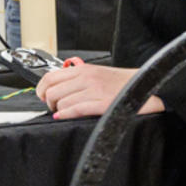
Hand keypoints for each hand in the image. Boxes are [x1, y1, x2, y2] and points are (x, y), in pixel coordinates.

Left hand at [36, 63, 161, 120]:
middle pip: (52, 91)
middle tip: (54, 108)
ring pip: (62, 102)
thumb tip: (55, 87)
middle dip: (49, 103)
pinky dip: (65, 114)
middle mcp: (87, 78)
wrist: (143, 86)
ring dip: (58, 110)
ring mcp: (94, 90)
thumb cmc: (120, 83)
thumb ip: (77, 78)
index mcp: (83, 69)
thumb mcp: (96, 74)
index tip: (42, 96)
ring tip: (63, 113)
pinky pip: (75, 109)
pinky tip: (63, 116)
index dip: (41, 89)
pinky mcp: (102, 103)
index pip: (50, 76)